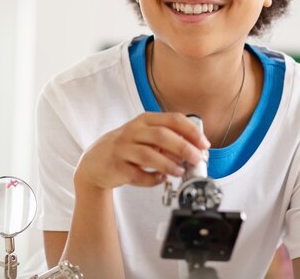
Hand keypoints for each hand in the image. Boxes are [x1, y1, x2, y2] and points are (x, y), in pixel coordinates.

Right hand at [75, 112, 210, 189]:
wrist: (95, 163)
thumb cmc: (126, 148)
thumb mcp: (145, 136)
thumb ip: (168, 140)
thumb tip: (194, 150)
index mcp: (144, 120)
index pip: (172, 119)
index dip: (191, 131)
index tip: (204, 144)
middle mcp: (132, 131)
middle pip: (162, 135)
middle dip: (184, 148)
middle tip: (197, 159)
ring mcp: (122, 148)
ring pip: (149, 154)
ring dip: (169, 165)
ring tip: (179, 172)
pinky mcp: (116, 166)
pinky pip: (137, 174)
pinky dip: (152, 179)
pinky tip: (160, 179)